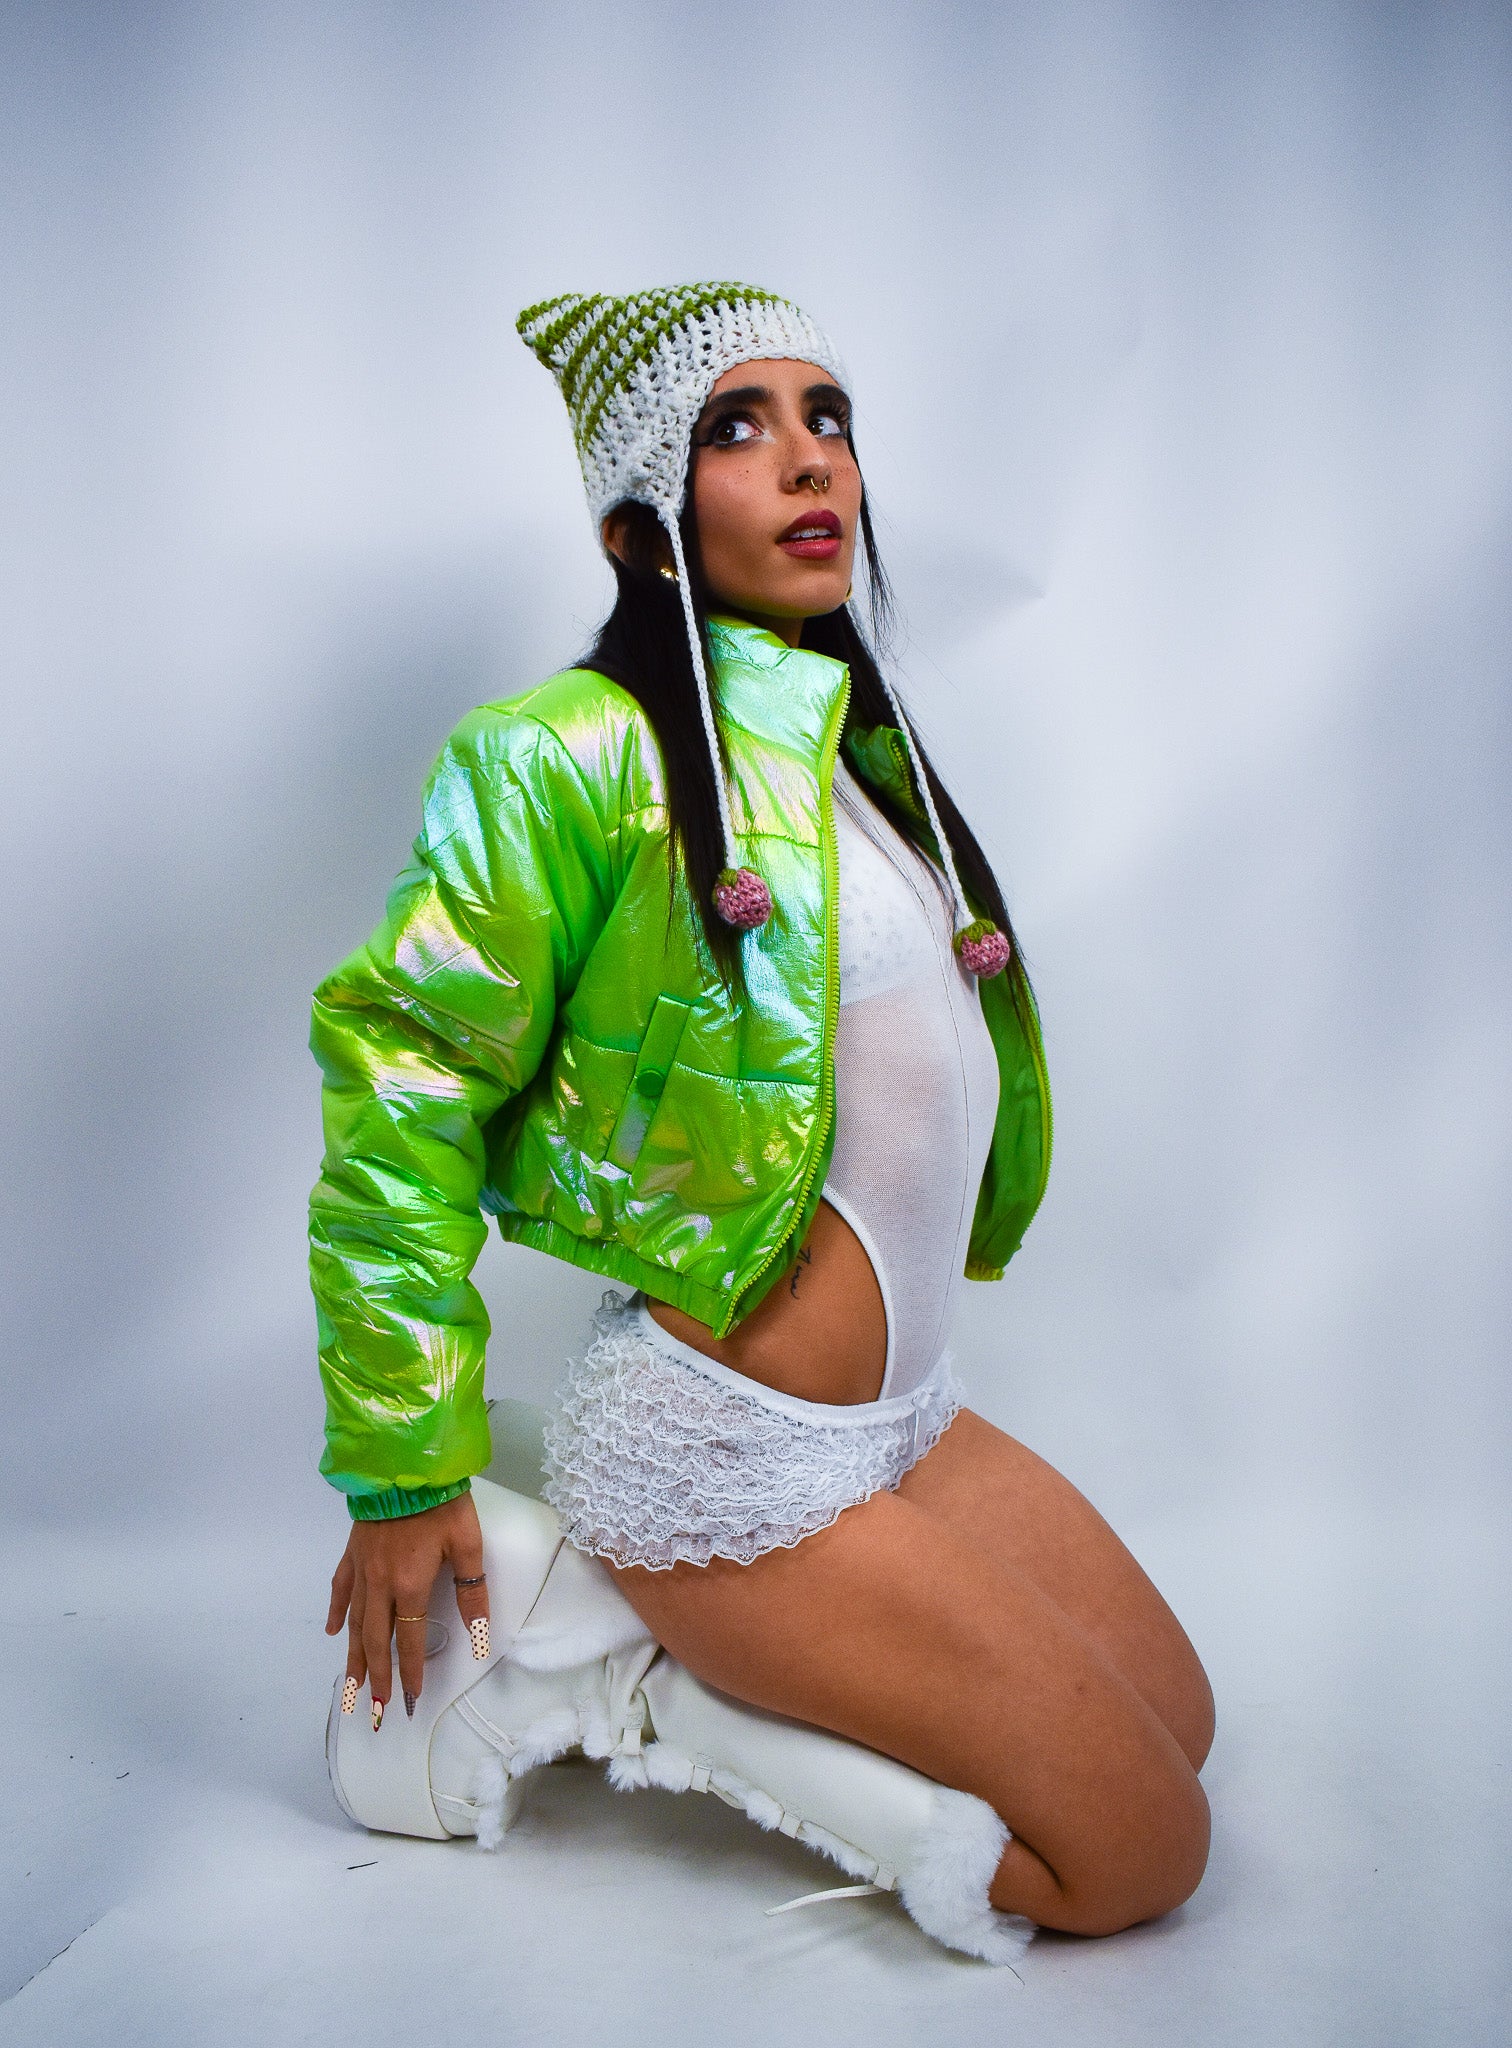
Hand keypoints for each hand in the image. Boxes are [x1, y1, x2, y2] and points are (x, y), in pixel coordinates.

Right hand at [325, 1490, 488, 1727]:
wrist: (404, 1461)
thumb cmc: (441, 1502)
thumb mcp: (467, 1544)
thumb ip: (472, 1593)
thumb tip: (480, 1638)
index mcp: (410, 1585)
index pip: (411, 1639)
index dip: (412, 1671)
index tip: (412, 1700)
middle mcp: (381, 1584)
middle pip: (376, 1641)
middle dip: (377, 1678)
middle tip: (375, 1711)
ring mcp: (362, 1569)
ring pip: (354, 1623)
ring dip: (353, 1658)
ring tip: (350, 1689)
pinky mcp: (352, 1552)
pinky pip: (340, 1588)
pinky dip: (335, 1612)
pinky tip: (332, 1632)